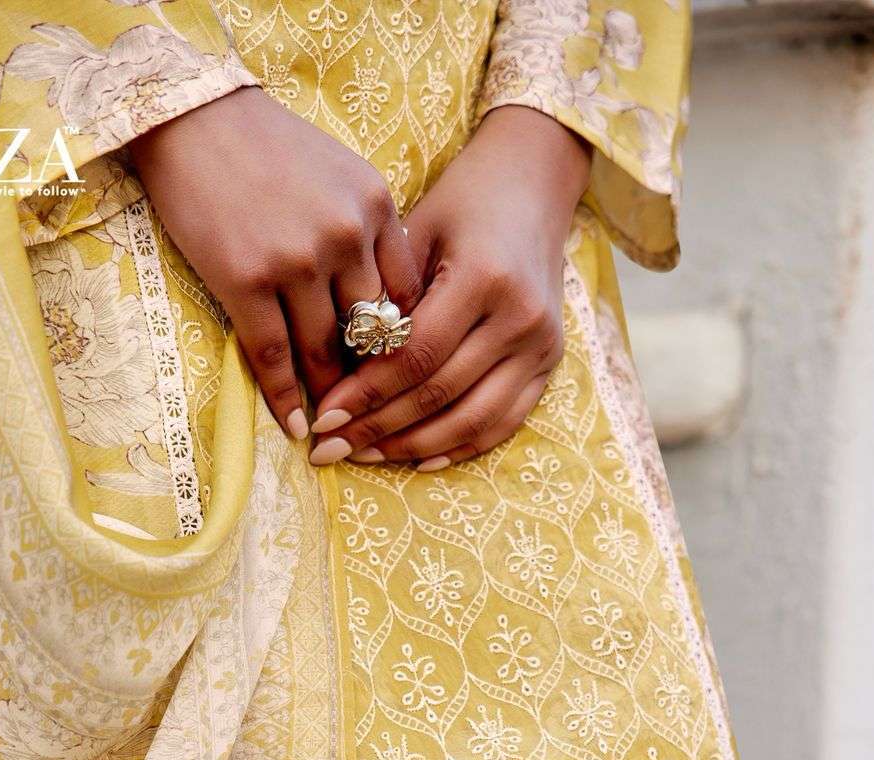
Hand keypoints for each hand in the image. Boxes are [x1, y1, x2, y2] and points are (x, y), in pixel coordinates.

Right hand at [130, 87, 422, 438]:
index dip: (403, 348)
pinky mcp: (246, 279)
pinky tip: (294, 425)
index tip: (396, 380)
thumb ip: (369, 232)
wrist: (193, 115)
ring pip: (325, 352)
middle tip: (371, 417)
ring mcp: (296, 259)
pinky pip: (273, 356)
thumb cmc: (268, 147)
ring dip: (330, 397)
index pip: (407, 298)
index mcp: (376, 206)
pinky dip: (285, 398)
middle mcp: (345, 235)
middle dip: (372, 381)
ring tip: (333, 428)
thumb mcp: (341, 173)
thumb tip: (384, 310)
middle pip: (372, 333)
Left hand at [307, 106, 591, 468]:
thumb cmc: (461, 204)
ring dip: (413, 446)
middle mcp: (520, 317)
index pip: (416, 356)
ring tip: (365, 456)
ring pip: (472, 419)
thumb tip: (339, 372)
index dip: (367, 394)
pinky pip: (503, 423)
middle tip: (329, 449)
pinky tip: (418, 460)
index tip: (324, 417)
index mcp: (484, 277)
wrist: (533, 185)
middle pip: (439, 393)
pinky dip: (459, 447)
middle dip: (378, 428)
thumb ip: (386, 301)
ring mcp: (541, 345)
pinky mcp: (549, 363)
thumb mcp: (415, 233)